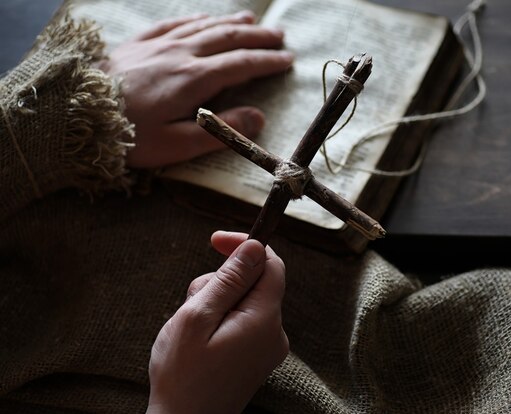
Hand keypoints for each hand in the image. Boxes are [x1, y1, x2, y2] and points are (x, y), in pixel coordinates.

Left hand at [101, 12, 293, 167]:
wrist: (71, 112)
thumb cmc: (126, 136)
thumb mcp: (176, 145)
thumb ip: (220, 131)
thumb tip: (259, 118)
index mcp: (194, 80)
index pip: (242, 64)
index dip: (267, 61)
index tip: (287, 60)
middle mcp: (180, 54)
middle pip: (228, 38)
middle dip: (258, 36)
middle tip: (280, 36)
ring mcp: (158, 43)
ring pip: (205, 25)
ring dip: (233, 22)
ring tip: (253, 20)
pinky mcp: (139, 42)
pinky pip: (175, 22)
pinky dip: (197, 18)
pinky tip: (205, 18)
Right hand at [146, 231, 287, 413]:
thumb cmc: (183, 376)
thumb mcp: (197, 318)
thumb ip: (229, 280)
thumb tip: (254, 247)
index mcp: (263, 319)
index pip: (270, 264)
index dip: (245, 247)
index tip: (216, 242)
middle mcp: (274, 332)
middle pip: (254, 282)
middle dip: (221, 281)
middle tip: (191, 303)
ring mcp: (267, 346)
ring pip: (244, 301)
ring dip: (216, 302)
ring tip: (192, 328)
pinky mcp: (257, 356)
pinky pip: (243, 321)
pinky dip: (220, 320)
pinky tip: (200, 339)